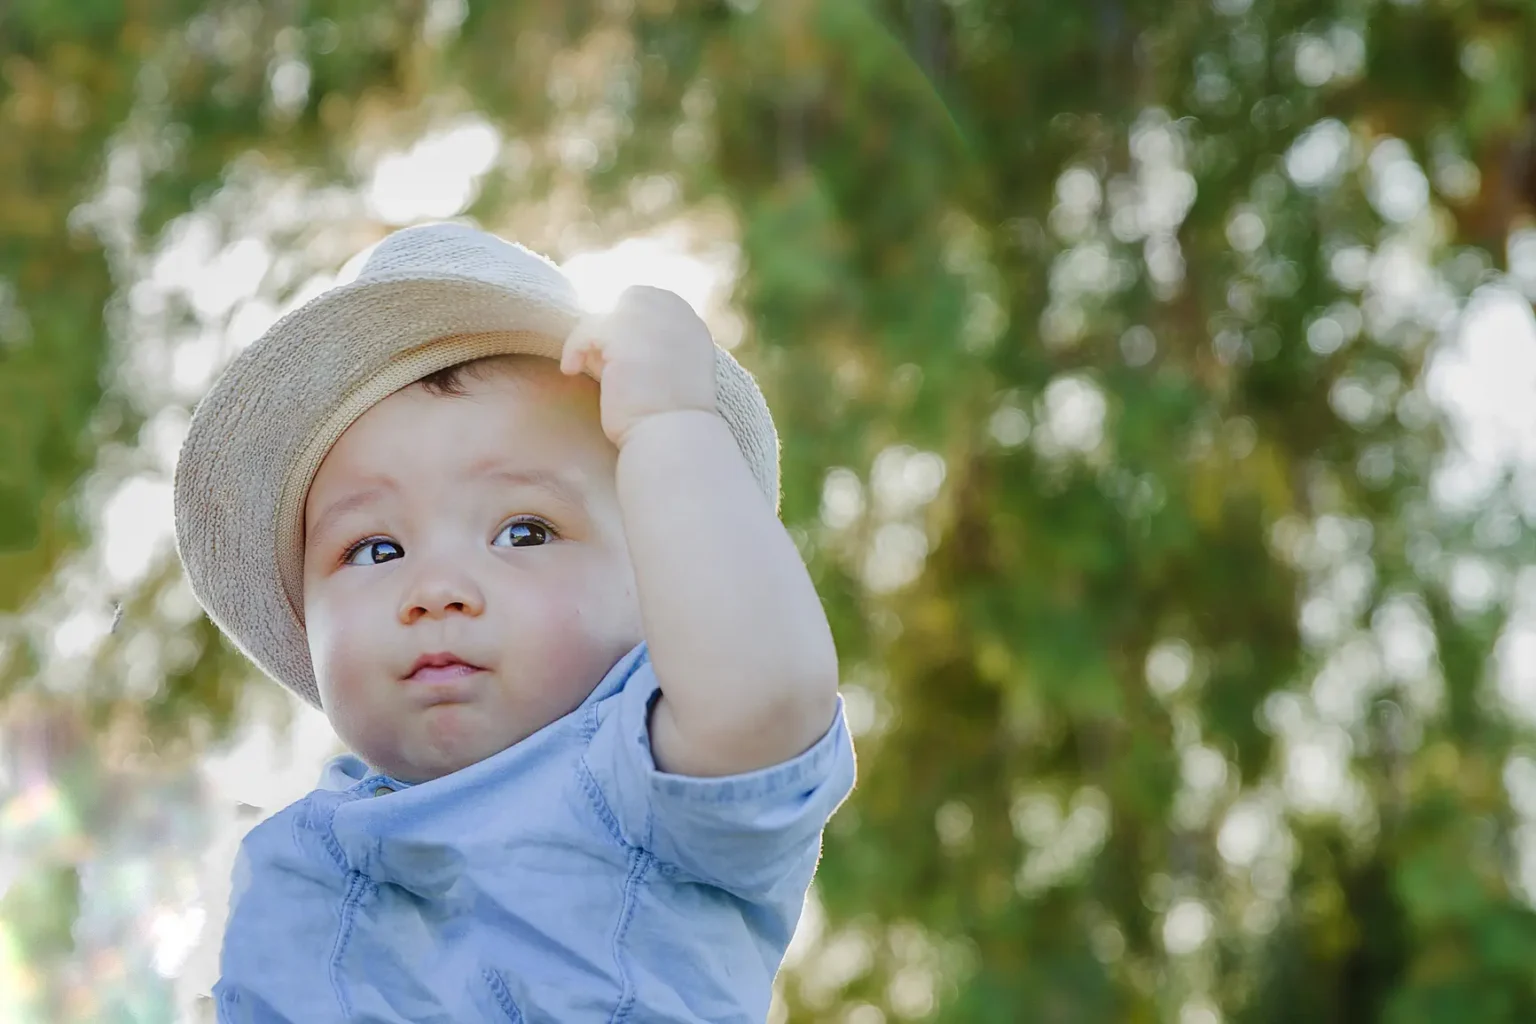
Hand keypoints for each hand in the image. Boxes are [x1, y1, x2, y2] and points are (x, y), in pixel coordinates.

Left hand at [560, 286, 718, 447]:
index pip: (648, 302)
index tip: (616, 356)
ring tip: (590, 372)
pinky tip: (571, 371)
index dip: (628, 327)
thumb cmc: (667, 417)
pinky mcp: (622, 333)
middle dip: (612, 329)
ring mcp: (651, 319)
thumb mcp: (666, 369)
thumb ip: (646, 346)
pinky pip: (586, 330)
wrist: (673, 439)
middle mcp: (676, 312)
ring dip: (593, 344)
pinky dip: (574, 349)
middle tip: (603, 364)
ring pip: (604, 316)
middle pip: (627, 301)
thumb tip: (602, 338)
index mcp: (690, 322)